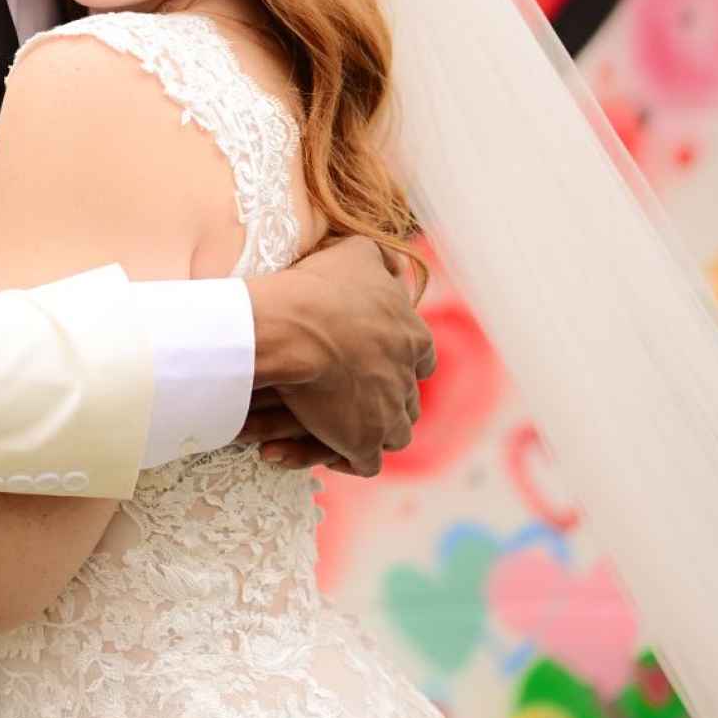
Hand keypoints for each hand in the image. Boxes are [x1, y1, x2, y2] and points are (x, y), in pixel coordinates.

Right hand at [242, 235, 433, 477]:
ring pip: (395, 434)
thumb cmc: (319, 288)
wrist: (294, 329)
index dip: (404, 361)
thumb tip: (392, 261)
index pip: (423, 357)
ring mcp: (388, 414)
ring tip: (341, 429)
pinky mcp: (363, 442)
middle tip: (354, 396)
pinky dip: (350, 460)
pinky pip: (367, 464)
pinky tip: (330, 453)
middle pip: (408, 399)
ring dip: (372, 432)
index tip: (379, 360)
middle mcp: (407, 377)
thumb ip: (379, 257)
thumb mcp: (356, 253)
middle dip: (387, 400)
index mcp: (412, 336)